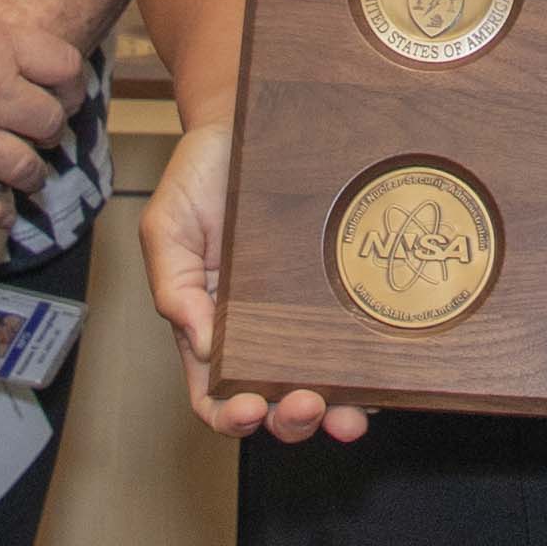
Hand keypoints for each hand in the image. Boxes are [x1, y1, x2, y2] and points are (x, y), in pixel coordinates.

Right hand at [141, 123, 366, 445]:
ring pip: (320, 387)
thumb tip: (199, 344)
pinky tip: (379, 380)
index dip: (230, 416)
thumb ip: (171, 283)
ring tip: (347, 414)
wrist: (245, 125)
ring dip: (334, 413)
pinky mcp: (337, 294)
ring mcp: (301, 317)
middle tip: (307, 405)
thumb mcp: (167, 225)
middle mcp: (257, 332)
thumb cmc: (200, 175)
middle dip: (290, 420)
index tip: (247, 410)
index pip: (214, 393)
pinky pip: (355, 345)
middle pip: (273, 403)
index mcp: (208, 325)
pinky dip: (368, 374)